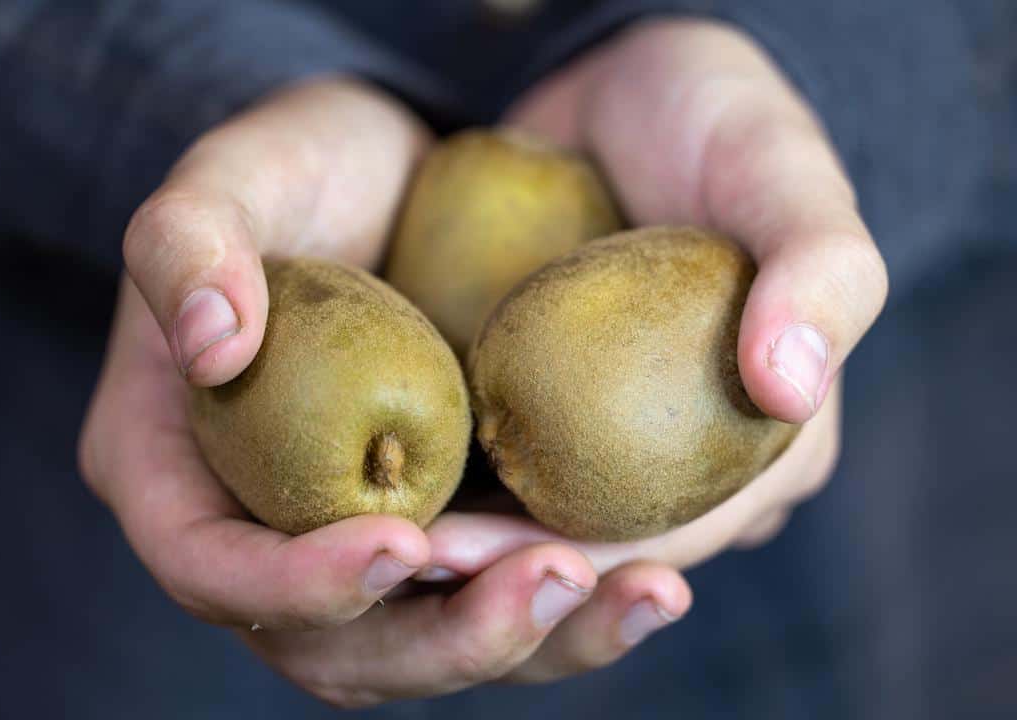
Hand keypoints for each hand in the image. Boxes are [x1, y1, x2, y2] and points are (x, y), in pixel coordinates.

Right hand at [77, 77, 691, 706]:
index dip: (296, 587)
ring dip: (537, 641)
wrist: (390, 176)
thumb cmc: (298, 171)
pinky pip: (494, 593)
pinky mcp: (446, 524)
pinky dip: (572, 605)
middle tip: (554, 579)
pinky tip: (654, 574)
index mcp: (177, 474)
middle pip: (338, 650)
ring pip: (432, 644)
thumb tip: (211, 345)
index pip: (212, 569)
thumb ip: (187, 242)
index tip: (403, 541)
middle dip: (449, 638)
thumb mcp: (231, 176)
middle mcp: (267, 533)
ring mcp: (361, 540)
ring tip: (645, 590)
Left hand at [422, 19, 886, 581]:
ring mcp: (610, 438)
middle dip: (510, 577)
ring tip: (385, 540)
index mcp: (767, 450)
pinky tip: (378, 485)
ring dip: (465, 549)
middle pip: (599, 549)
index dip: (590, 572)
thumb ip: (820, 268)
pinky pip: (491, 460)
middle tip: (418, 559)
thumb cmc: (715, 119)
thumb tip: (791, 390)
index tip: (494, 560)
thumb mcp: (779, 170)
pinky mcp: (544, 403)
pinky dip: (441, 480)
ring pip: (538, 525)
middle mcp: (691, 464)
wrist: (618, 84)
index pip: (680, 539)